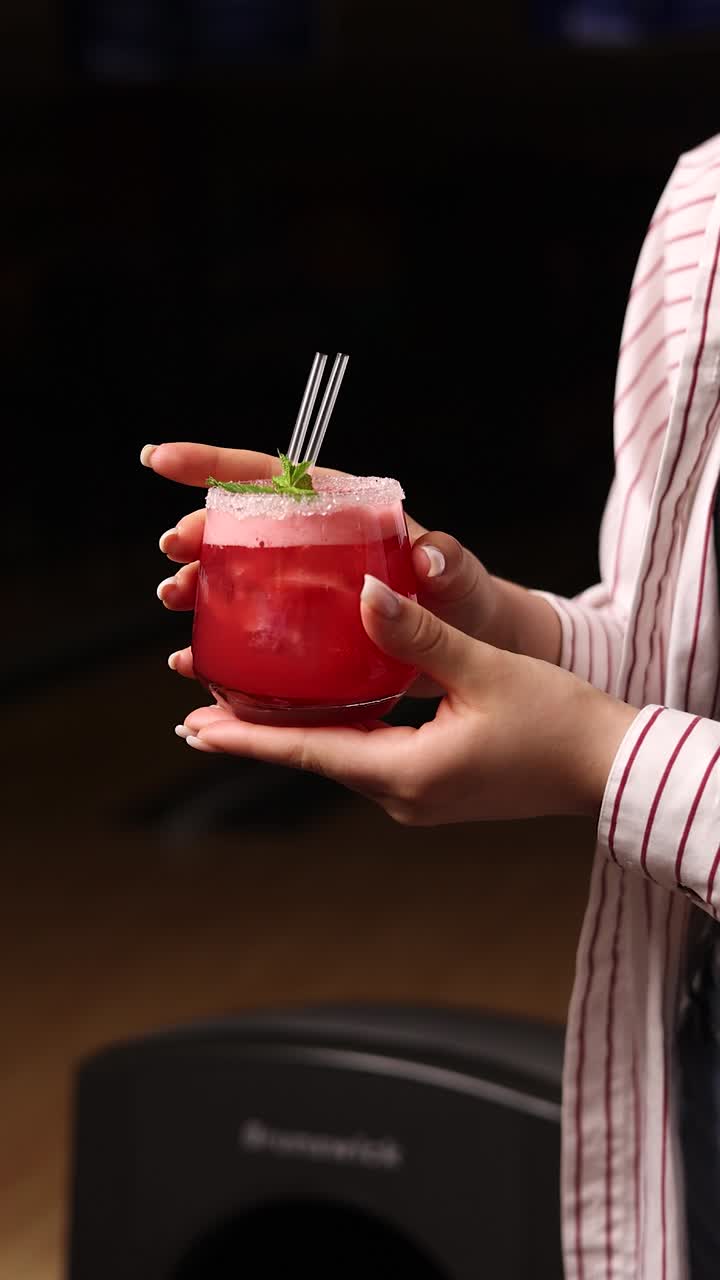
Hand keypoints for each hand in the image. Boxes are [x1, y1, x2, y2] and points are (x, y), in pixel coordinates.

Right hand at [143, 441, 511, 696]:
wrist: (472, 652)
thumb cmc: (466, 601)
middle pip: (244, 527)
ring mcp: (308, 589)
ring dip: (200, 586)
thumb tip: (429, 554)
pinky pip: (253, 633)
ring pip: (238, 578)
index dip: (216, 465)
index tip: (162, 461)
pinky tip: (193, 660)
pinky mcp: (306, 634)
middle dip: (198, 533)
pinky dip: (221, 646)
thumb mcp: (459, 576)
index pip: (274, 476)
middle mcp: (318, 546)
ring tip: (175, 599)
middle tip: (172, 552)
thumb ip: (445, 561)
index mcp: (345, 512)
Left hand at [175, 574, 638, 825]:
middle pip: (315, 758)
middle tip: (197, 717)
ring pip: (341, 759)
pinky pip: (370, 761)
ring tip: (243, 714)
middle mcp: (403, 797)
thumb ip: (418, 634)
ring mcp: (419, 798)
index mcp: (407, 773)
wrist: (607, 769)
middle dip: (257, 737)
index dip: (246, 739)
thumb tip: (366, 596)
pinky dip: (336, 736)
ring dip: (294, 736)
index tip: (192, 729)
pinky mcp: (435, 789)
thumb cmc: (557, 723)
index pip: (309, 752)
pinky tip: (320, 716)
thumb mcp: (484, 669)